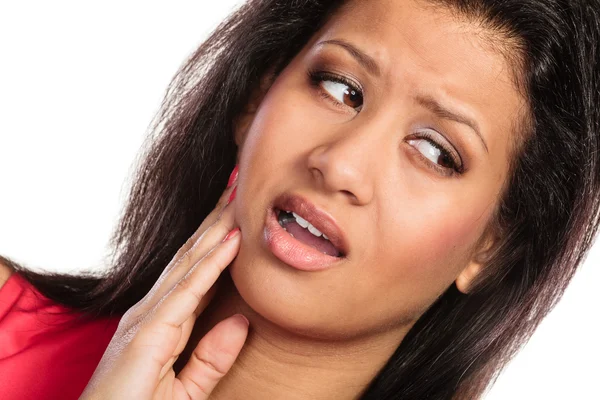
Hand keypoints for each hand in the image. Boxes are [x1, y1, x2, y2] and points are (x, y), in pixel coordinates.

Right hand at [80, 166, 246, 399]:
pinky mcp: (148, 334)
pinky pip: (187, 292)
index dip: (219, 238)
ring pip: (191, 263)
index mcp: (163, 319)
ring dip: (218, 228)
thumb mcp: (185, 389)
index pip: (198, 270)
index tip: (240, 210)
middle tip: (239, 184)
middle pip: (193, 256)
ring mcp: (149, 318)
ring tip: (238, 196)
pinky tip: (231, 242)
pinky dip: (211, 265)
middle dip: (218, 219)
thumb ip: (212, 357)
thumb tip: (241, 323)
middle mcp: (154, 310)